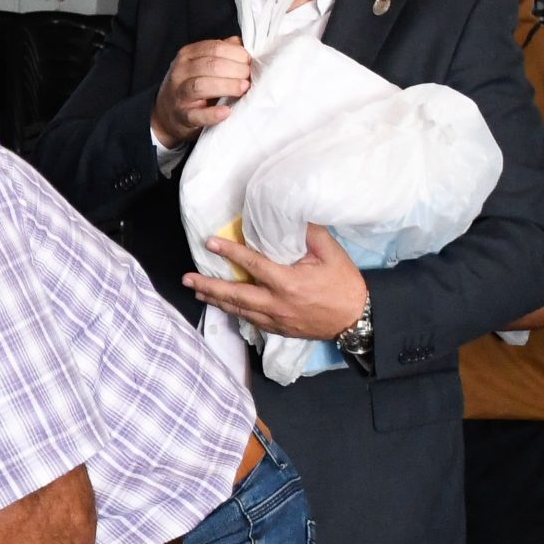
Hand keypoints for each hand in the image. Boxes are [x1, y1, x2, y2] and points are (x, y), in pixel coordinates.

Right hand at [150, 38, 255, 147]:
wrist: (167, 114)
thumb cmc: (192, 85)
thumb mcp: (201, 64)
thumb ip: (222, 52)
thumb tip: (244, 46)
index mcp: (188, 54)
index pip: (215, 47)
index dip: (237, 54)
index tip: (250, 62)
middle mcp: (181, 72)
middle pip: (211, 65)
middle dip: (236, 69)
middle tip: (249, 77)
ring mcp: (179, 94)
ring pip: (202, 85)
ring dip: (228, 86)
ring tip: (244, 89)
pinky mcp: (182, 116)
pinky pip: (197, 115)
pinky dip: (213, 114)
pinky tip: (226, 112)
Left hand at [188, 224, 368, 339]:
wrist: (356, 319)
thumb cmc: (344, 284)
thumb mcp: (330, 254)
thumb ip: (309, 234)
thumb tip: (291, 214)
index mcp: (287, 283)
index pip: (252, 265)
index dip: (230, 252)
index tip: (210, 243)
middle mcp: (276, 304)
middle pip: (234, 295)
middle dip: (208, 286)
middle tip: (187, 278)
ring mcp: (275, 319)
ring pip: (238, 310)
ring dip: (215, 300)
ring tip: (196, 291)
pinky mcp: (278, 329)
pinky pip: (249, 320)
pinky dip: (233, 312)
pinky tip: (223, 306)